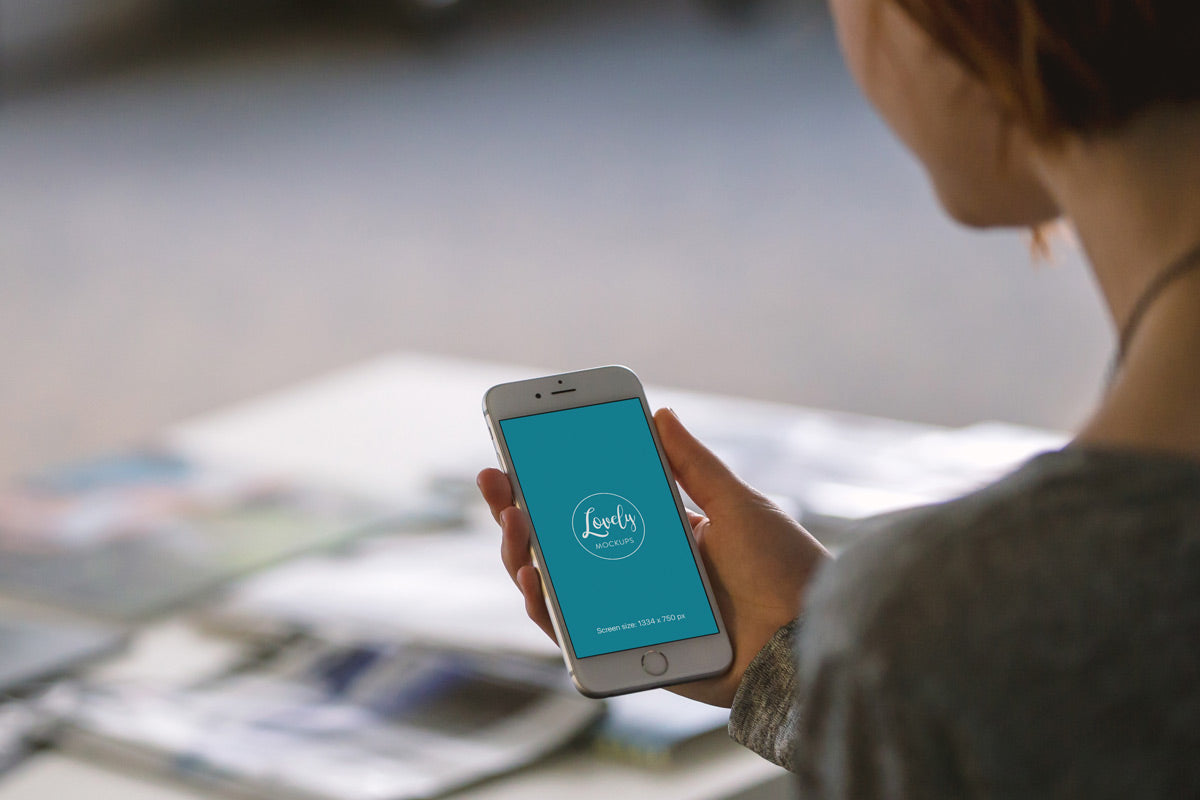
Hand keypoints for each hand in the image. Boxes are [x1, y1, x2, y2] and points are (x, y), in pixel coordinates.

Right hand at [476, 408, 829, 706]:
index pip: (592, 504)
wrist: (807, 638)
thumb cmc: (784, 571)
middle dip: (518, 511)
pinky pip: (571, 634)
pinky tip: (532, 573)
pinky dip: (544, 606)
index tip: (519, 451)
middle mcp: (637, 574)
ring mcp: (627, 614)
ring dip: (522, 551)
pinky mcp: (627, 652)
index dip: (551, 481)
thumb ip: (693, 464)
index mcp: (663, 536)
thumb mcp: (737, 503)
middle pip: (560, 544)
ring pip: (555, 587)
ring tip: (514, 519)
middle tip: (495, 479)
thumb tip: (660, 413)